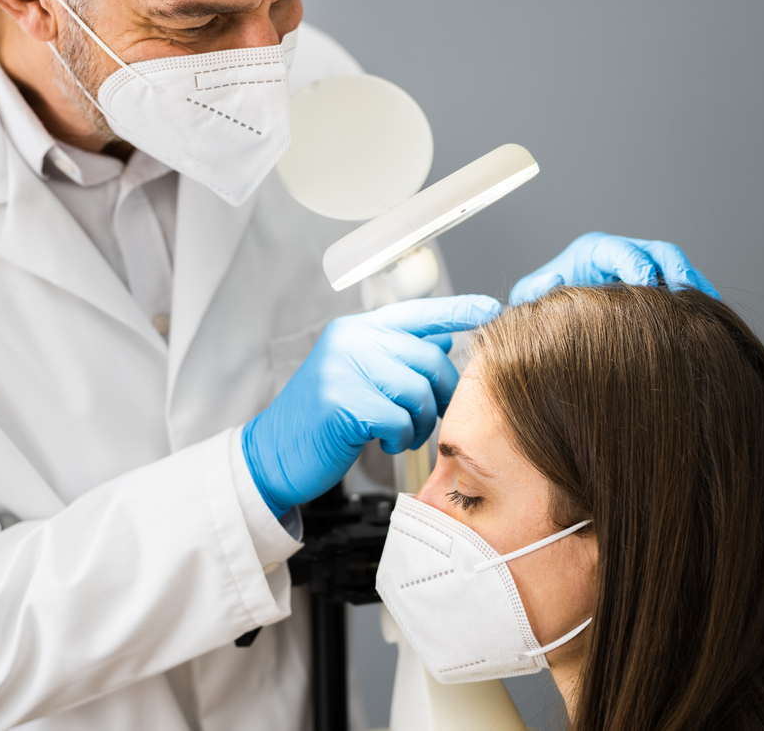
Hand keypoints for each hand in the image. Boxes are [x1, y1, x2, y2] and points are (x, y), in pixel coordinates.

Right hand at [242, 295, 501, 516]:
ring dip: (420, 422)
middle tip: (429, 418)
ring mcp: (344, 369)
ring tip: (401, 434)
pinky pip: (400, 419)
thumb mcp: (357, 376)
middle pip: (429, 357)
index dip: (457, 310)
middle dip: (440, 394)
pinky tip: (385, 443)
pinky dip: (400, 437)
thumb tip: (444, 339)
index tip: (489, 308)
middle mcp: (350, 340)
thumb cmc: (321, 420)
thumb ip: (396, 355)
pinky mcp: (344, 403)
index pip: (418, 311)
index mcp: (356, 329)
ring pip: (418, 391)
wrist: (274, 454)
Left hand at [510, 231, 717, 304]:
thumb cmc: (540, 310)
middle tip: (686, 296)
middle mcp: (622, 254)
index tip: (645, 286)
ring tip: (707, 309)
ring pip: (676, 268)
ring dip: (693, 285)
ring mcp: (643, 270)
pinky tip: (707, 321)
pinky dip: (695, 300)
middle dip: (675, 270)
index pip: (619, 249)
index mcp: (593, 250)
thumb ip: (534, 291)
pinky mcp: (656, 288)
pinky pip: (681, 288)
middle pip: (658, 251)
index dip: (635, 264)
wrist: (553, 327)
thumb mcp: (528, 300)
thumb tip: (556, 278)